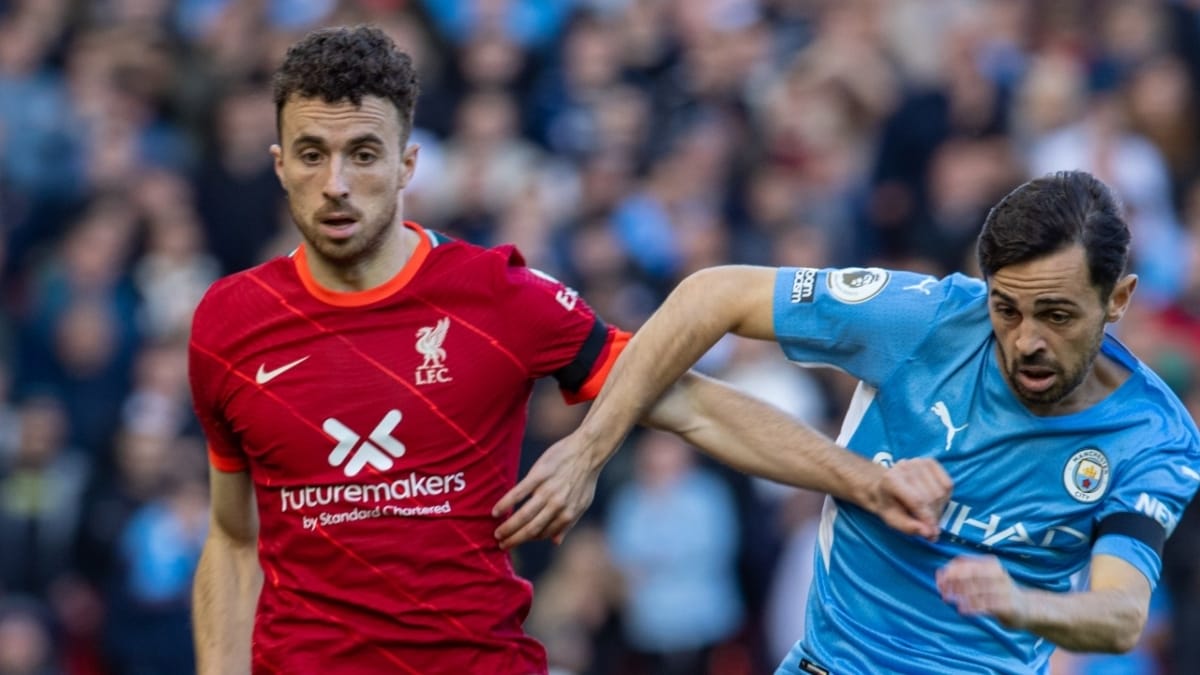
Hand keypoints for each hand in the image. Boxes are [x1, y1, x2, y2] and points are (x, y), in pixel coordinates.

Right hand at [491, 432, 603, 548]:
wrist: (587, 451)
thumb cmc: (584, 478)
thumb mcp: (582, 504)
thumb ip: (568, 523)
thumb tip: (556, 542)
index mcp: (568, 514)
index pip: (543, 533)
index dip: (528, 539)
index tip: (516, 540)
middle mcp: (557, 506)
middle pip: (531, 529)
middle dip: (514, 540)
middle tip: (501, 544)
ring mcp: (547, 491)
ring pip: (524, 515)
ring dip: (508, 527)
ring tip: (496, 533)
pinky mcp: (538, 475)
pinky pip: (518, 493)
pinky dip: (505, 504)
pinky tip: (495, 511)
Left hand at [869, 458, 951, 540]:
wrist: (885, 485)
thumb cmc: (888, 504)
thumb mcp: (892, 520)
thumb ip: (908, 527)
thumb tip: (929, 533)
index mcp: (891, 480)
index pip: (917, 501)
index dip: (928, 519)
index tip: (933, 534)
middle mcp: (905, 467)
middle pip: (931, 497)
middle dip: (933, 517)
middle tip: (930, 528)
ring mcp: (919, 462)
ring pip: (941, 492)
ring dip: (939, 509)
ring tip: (929, 515)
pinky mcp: (930, 462)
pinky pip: (948, 484)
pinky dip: (945, 498)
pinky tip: (934, 502)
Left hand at [937, 555, 1027, 626]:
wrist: (1026, 607)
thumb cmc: (998, 591)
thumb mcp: (983, 578)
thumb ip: (963, 575)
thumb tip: (939, 574)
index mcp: (990, 564)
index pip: (965, 562)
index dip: (949, 570)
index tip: (939, 579)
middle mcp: (998, 574)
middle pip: (970, 574)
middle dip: (952, 581)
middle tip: (941, 590)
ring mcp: (1004, 589)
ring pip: (977, 589)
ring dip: (959, 594)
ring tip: (947, 599)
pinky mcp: (1007, 606)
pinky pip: (986, 605)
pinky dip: (972, 607)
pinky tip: (961, 610)